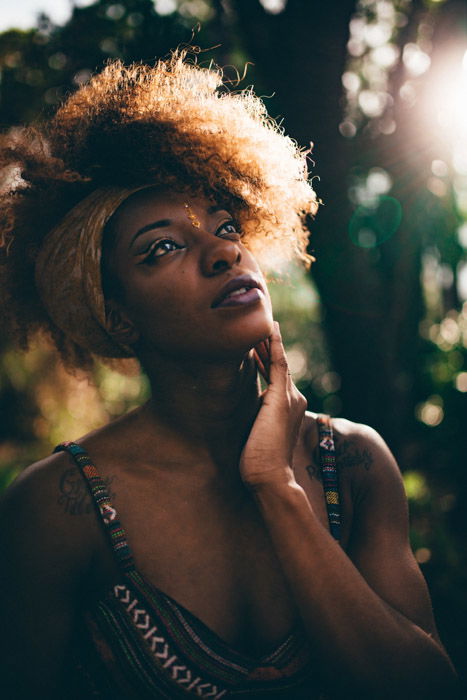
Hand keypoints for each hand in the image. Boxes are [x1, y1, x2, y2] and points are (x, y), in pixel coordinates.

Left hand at [240, 322, 306, 487]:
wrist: (269, 477)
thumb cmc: (259, 462)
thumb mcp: (256, 432)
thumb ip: (255, 416)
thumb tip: (245, 409)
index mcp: (287, 407)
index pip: (275, 375)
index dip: (265, 357)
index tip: (257, 343)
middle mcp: (293, 399)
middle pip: (278, 364)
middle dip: (267, 344)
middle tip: (259, 324)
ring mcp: (289, 397)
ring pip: (278, 360)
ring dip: (268, 341)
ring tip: (260, 322)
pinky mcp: (281, 398)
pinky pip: (277, 364)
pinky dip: (274, 346)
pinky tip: (269, 330)